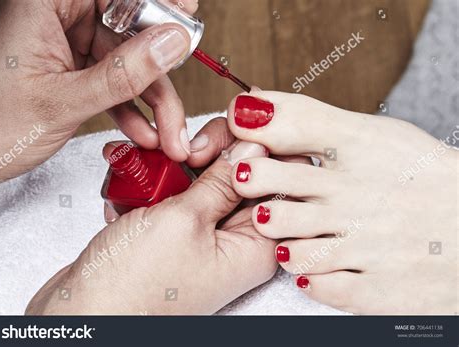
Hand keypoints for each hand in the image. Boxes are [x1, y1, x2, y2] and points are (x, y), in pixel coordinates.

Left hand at [0, 0, 197, 185]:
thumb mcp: (63, 101)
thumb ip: (122, 74)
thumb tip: (170, 44)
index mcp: (44, 6)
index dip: (155, 5)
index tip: (185, 21)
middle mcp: (60, 19)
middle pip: (130, 33)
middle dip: (159, 77)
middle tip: (177, 108)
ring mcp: (71, 46)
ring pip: (130, 63)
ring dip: (153, 104)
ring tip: (167, 135)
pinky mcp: (78, 71)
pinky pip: (117, 83)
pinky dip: (132, 109)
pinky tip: (144, 131)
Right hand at [25, 125, 276, 314]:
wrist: (79, 314)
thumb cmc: (134, 283)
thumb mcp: (184, 220)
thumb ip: (222, 181)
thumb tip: (253, 147)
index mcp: (255, 246)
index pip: (280, 183)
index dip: (264, 148)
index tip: (241, 126)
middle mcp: (234, 243)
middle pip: (242, 177)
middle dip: (213, 154)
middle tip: (189, 153)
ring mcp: (202, 239)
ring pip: (202, 181)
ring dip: (172, 169)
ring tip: (145, 168)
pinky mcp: (173, 236)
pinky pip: (173, 196)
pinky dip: (152, 188)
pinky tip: (130, 193)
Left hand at [225, 91, 456, 313]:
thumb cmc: (416, 176)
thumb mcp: (367, 134)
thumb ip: (303, 119)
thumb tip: (249, 106)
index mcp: (355, 156)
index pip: (283, 140)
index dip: (250, 149)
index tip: (243, 155)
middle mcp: (356, 203)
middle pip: (275, 203)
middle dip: (257, 199)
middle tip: (258, 197)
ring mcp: (367, 249)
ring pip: (289, 250)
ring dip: (282, 242)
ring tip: (290, 232)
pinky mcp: (376, 290)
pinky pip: (317, 286)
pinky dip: (309, 276)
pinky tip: (316, 262)